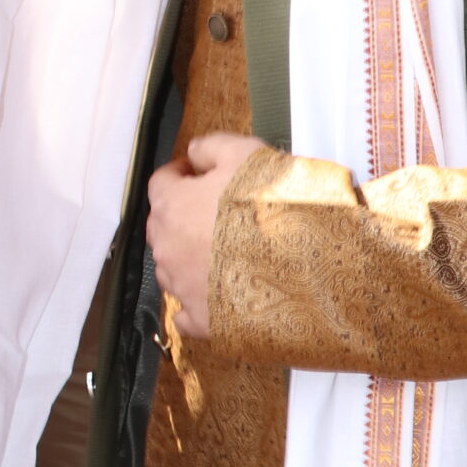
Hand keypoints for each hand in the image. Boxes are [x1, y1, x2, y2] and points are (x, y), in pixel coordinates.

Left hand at [146, 132, 265, 341]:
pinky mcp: (202, 319)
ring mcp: (182, 286)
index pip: (160, 182)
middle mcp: (167, 248)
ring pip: (172, 267)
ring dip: (187, 255)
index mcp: (172, 206)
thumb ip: (211, 147)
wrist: (306, 264)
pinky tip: (212, 294)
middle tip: (211, 208)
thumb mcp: (245, 154)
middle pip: (162, 225)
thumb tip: (195, 152)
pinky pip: (187, 312)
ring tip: (220, 249)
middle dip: (181, 214)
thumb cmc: (273, 207)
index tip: (194, 172)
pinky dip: (195, 301)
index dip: (179, 174)